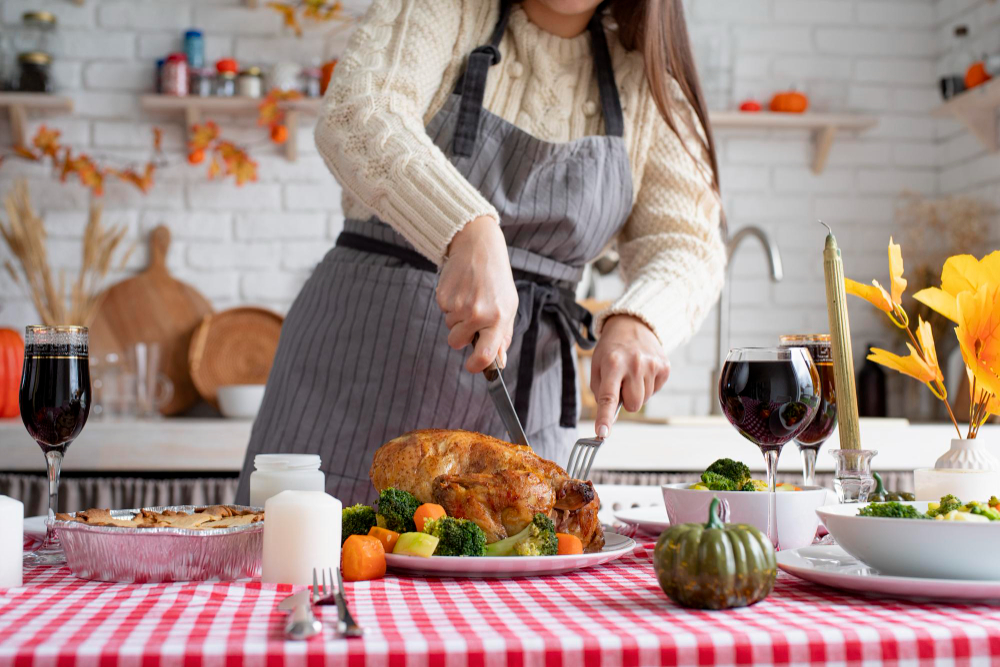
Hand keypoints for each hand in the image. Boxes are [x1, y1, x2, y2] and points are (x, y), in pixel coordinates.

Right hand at [437, 215, 517, 372]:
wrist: (478, 247)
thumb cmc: (496, 279)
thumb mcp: (508, 305)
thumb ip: (503, 335)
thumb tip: (498, 361)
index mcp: (498, 318)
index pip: (485, 354)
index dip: (476, 366)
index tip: (472, 366)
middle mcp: (478, 314)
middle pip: (457, 342)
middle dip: (461, 334)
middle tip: (472, 316)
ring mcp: (459, 305)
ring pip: (449, 327)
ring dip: (457, 317)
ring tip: (469, 296)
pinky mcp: (444, 296)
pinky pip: (443, 312)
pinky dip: (450, 304)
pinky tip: (461, 289)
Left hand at [590, 315, 669, 436]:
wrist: (633, 325)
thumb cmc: (611, 351)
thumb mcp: (597, 366)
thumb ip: (601, 392)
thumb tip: (610, 418)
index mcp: (613, 364)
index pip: (608, 397)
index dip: (605, 417)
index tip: (602, 434)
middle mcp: (635, 364)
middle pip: (633, 405)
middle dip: (626, 400)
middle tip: (621, 383)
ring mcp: (652, 365)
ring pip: (644, 400)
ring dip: (636, 392)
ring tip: (632, 373)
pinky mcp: (665, 367)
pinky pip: (655, 391)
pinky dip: (647, 385)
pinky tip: (643, 371)